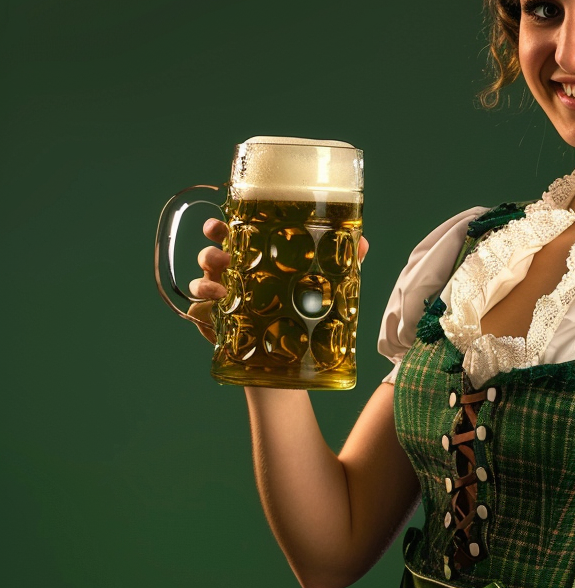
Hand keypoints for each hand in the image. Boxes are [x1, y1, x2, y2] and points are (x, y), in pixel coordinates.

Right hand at [186, 219, 368, 342]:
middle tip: (222, 257)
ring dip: (206, 281)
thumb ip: (344, 264)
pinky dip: (202, 310)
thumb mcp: (326, 288)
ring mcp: (222, 299)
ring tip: (220, 289)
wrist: (291, 362)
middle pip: (211, 254)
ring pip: (202, 281)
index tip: (219, 225)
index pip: (234, 235)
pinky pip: (199, 313)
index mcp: (256, 260)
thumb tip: (362, 241)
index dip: (220, 227)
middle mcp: (235, 275)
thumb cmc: (305, 315)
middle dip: (211, 251)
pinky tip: (214, 311)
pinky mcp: (217, 324)